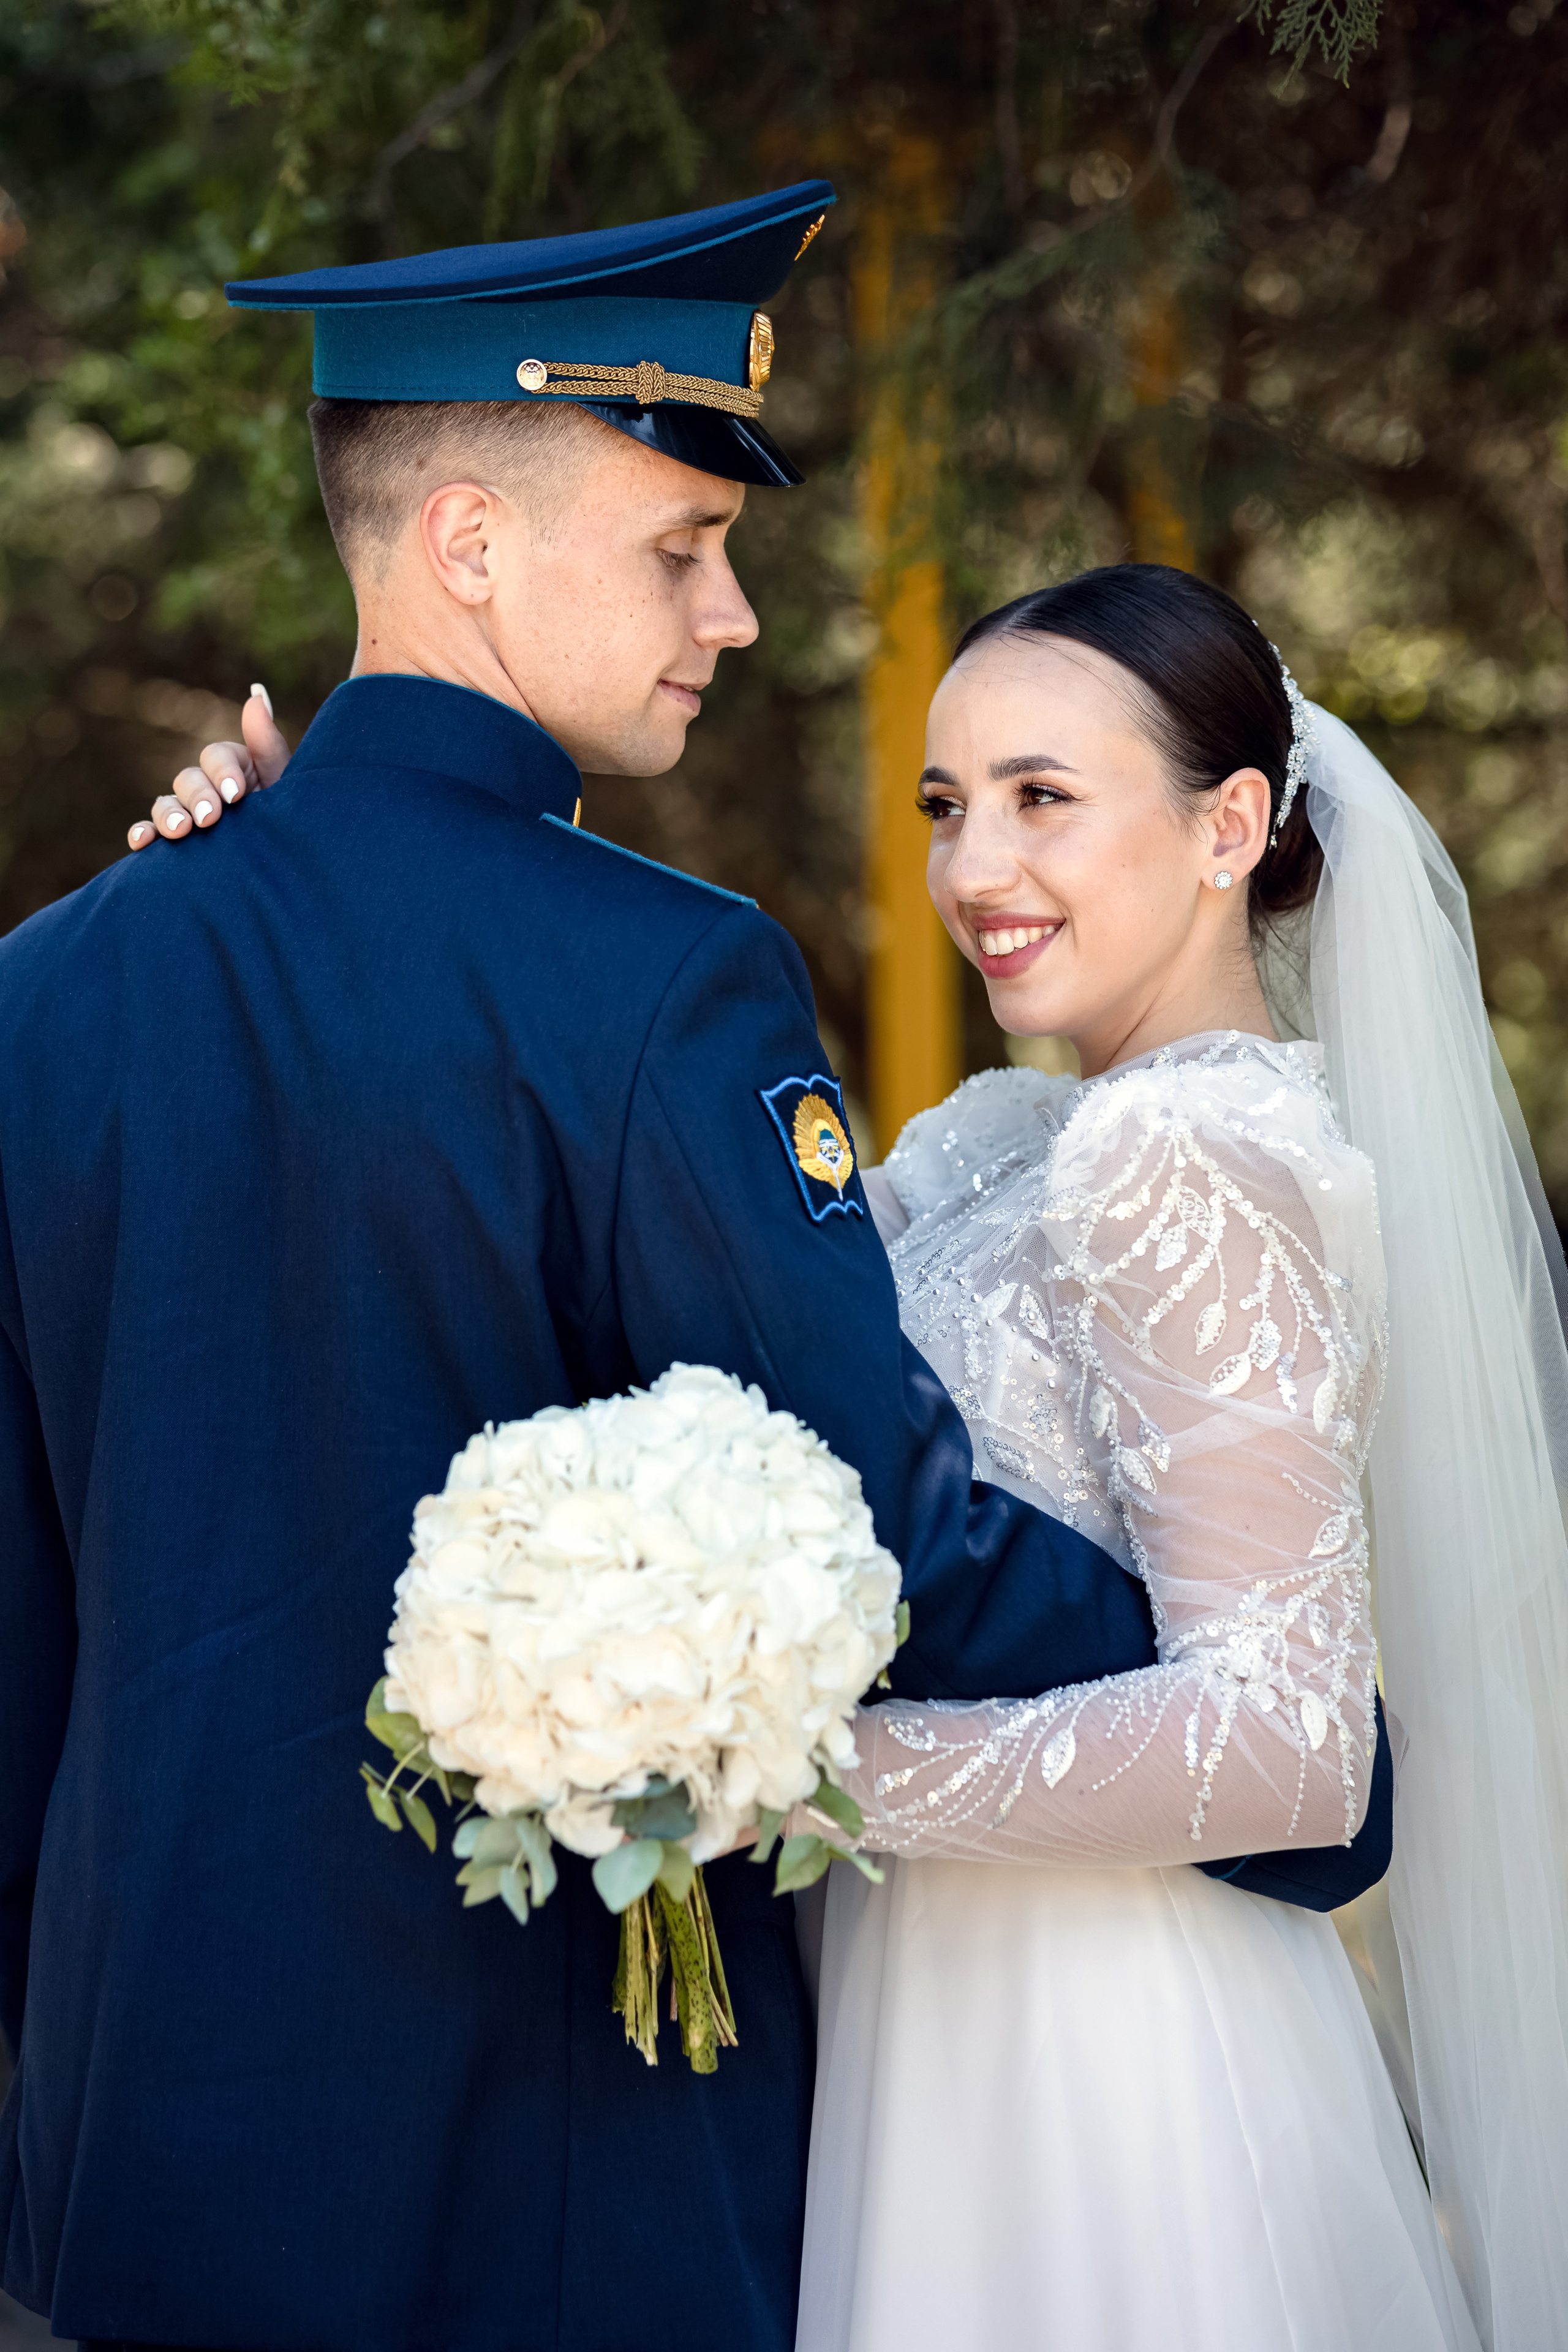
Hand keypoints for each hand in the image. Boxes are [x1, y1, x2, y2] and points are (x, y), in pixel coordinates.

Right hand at [128, 684, 290, 850]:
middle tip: (210, 818)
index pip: (216, 756)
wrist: (290, 862)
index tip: (236, 794)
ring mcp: (188, 814)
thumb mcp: (286, 782)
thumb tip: (256, 693)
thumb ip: (268, 743)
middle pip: (188, 779)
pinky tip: (141, 842)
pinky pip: (151, 833)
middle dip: (197, 797)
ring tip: (180, 831)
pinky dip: (143, 834)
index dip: (222, 771)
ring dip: (168, 815)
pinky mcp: (176, 842)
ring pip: (166, 805)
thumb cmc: (291, 817)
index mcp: (232, 767)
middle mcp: (206, 787)